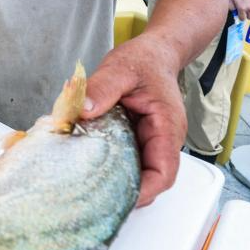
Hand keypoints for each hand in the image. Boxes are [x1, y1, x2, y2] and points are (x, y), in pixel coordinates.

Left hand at [80, 34, 187, 207]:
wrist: (153, 53)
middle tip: (90, 194)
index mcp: (166, 127)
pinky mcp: (135, 139)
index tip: (118, 197)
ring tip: (83, 181)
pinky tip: (84, 160)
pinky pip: (123, 158)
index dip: (143, 191)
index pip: (163, 173)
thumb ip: (102, 88)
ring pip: (134, 172)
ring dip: (112, 178)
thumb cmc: (145, 60)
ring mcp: (148, 141)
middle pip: (148, 180)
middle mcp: (161, 139)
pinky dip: (106, 162)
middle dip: (123, 191)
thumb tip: (83, 110)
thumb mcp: (121, 68)